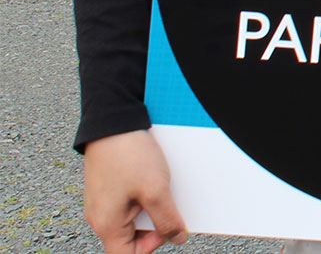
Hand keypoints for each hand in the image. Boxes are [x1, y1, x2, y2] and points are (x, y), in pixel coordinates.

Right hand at [83, 130, 186, 253]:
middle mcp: (101, 217)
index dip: (150, 247)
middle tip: (169, 205)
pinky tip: (156, 179)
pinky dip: (146, 195)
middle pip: (132, 237)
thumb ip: (167, 220)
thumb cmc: (128, 156)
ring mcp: (105, 201)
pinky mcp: (111, 187)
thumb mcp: (156, 191)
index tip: (168, 230)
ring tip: (163, 188)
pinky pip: (131, 201)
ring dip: (153, 208)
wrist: (112, 122)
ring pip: (134, 217)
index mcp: (106, 225)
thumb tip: (176, 238)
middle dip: (155, 225)